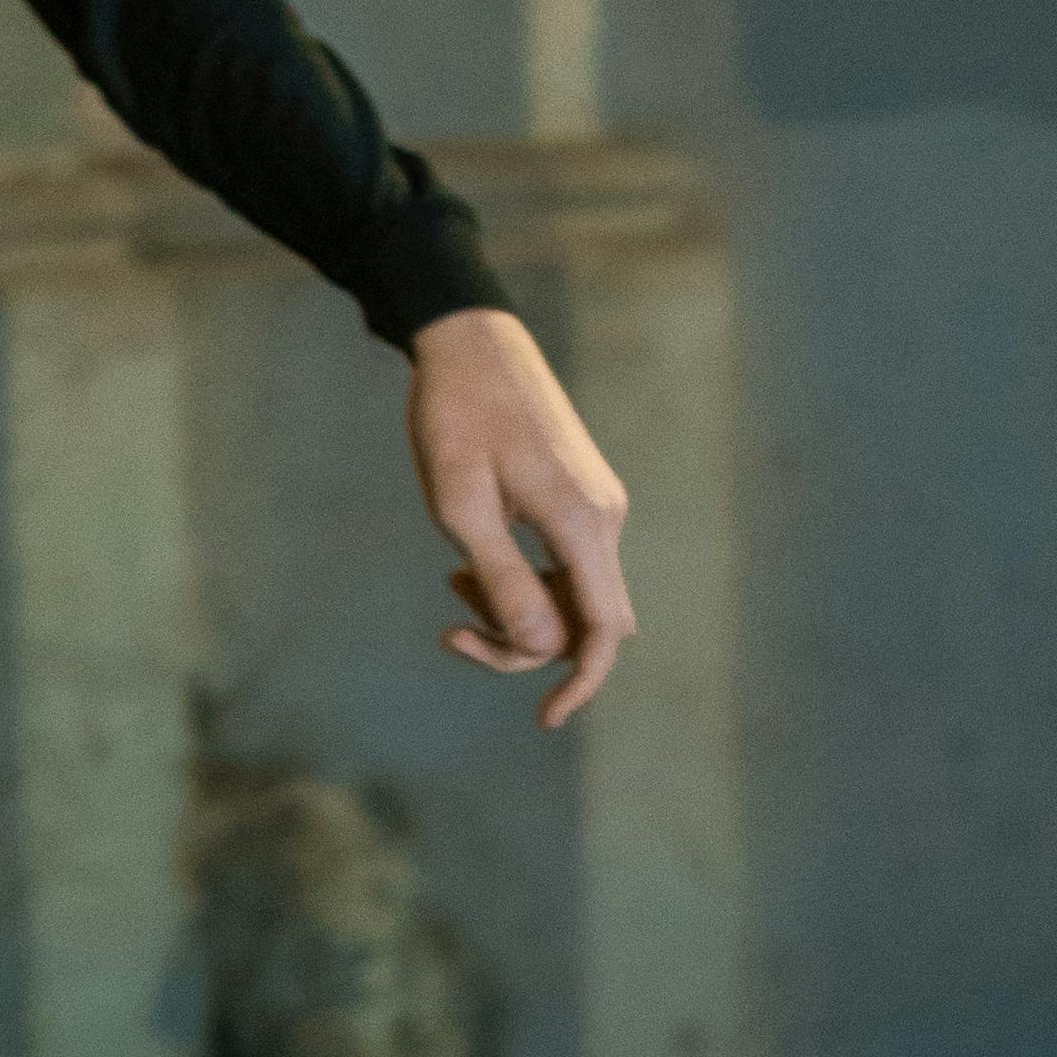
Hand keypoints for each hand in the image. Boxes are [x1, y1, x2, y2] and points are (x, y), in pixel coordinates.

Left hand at [407, 307, 633, 725]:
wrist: (468, 337)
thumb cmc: (453, 415)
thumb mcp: (459, 505)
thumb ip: (503, 580)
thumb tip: (540, 646)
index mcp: (582, 521)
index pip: (604, 630)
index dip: (581, 683)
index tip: (546, 719)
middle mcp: (604, 515)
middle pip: (584, 620)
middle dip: (524, 643)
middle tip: (452, 630)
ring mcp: (596, 502)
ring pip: (570, 593)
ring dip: (515, 609)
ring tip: (453, 586)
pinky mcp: (578, 493)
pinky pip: (562, 562)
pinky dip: (521, 579)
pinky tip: (469, 562)